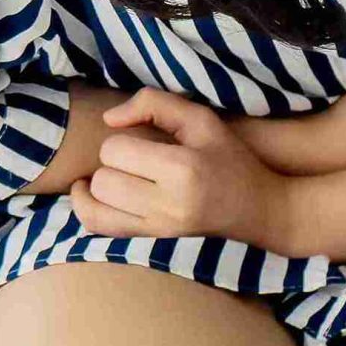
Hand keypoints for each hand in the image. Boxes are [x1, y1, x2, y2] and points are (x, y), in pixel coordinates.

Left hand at [69, 88, 288, 250]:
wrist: (256, 208)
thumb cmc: (228, 157)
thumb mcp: (200, 118)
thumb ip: (153, 104)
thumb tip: (108, 120)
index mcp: (181, 168)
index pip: (116, 151)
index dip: (120, 140)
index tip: (140, 141)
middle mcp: (166, 204)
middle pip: (103, 181)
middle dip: (109, 165)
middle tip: (130, 160)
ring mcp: (158, 229)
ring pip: (95, 208)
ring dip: (95, 188)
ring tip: (110, 175)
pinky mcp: (152, 241)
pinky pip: (101, 230)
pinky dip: (89, 211)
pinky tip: (97, 195)